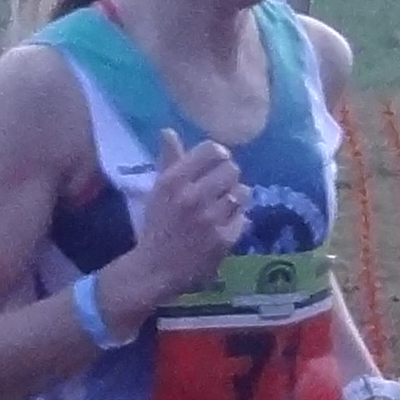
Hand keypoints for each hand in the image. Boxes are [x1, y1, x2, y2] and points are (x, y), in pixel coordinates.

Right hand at [111, 130, 246, 312]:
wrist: (155, 269)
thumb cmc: (158, 225)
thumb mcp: (158, 190)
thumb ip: (169, 160)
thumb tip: (168, 131)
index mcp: (174, 181)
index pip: (213, 150)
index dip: (219, 155)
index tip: (216, 164)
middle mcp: (192, 197)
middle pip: (232, 169)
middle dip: (229, 177)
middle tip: (221, 187)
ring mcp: (210, 219)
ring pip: (243, 192)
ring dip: (236, 197)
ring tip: (225, 205)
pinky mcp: (224, 239)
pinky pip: (244, 217)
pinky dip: (237, 220)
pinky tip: (225, 225)